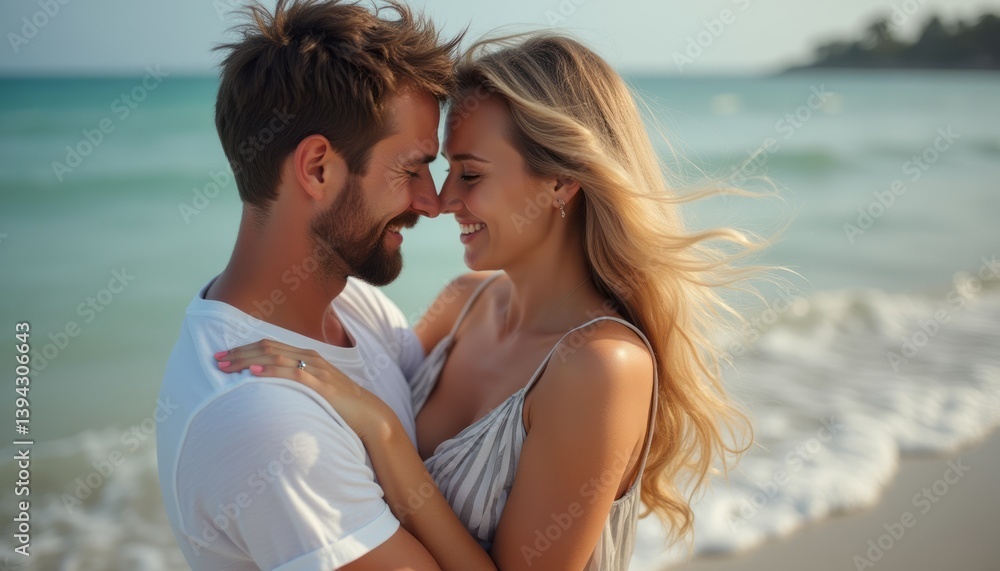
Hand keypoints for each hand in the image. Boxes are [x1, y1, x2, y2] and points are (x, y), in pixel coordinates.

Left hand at [215, 339, 393, 440]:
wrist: (369, 415)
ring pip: (275, 358)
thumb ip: (298, 383)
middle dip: (239, 353)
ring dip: (248, 361)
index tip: (223, 355)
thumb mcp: (317, 389)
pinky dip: (270, 372)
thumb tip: (274, 388)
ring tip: (227, 367)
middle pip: (268, 348)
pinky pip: (291, 374)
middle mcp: (310, 358)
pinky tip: (254, 375)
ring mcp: (315, 370)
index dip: (244, 349)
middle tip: (216, 359)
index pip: (270, 346)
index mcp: (308, 356)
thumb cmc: (342, 405)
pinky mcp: (320, 386)